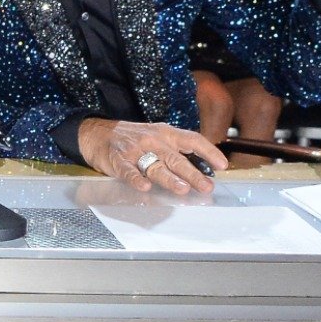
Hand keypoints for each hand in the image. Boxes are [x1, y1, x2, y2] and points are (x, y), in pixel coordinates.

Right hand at [77, 118, 226, 194]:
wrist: (97, 132)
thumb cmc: (133, 138)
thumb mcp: (157, 135)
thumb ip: (177, 149)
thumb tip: (204, 168)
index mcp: (165, 133)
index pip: (192, 139)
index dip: (208, 151)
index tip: (222, 165)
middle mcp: (152, 140)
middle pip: (176, 158)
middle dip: (193, 173)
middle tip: (207, 186)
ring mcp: (134, 150)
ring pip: (155, 166)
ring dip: (170, 178)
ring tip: (183, 188)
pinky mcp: (117, 161)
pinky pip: (128, 171)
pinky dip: (136, 179)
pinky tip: (145, 187)